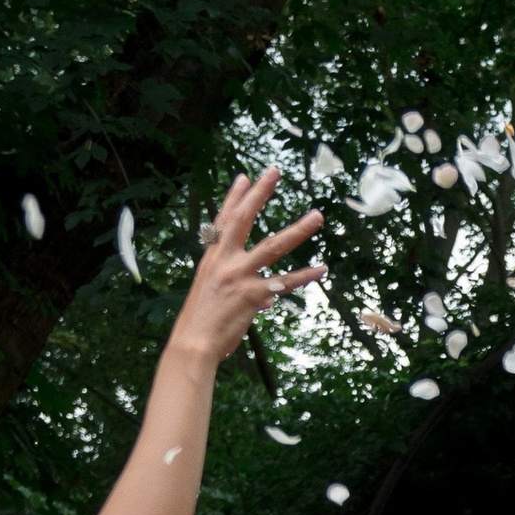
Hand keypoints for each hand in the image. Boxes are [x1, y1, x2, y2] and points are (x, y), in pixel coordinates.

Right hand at [171, 170, 325, 369]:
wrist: (193, 343)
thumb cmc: (201, 322)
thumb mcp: (212, 293)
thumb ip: (238, 286)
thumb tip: (268, 295)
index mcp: (212, 258)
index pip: (223, 222)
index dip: (234, 198)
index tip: (245, 177)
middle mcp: (224, 261)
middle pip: (244, 220)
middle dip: (260, 194)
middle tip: (274, 171)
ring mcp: (239, 276)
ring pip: (273, 247)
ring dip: (297, 230)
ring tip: (317, 216)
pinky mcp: (252, 295)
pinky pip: (285, 283)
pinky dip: (305, 276)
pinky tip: (322, 269)